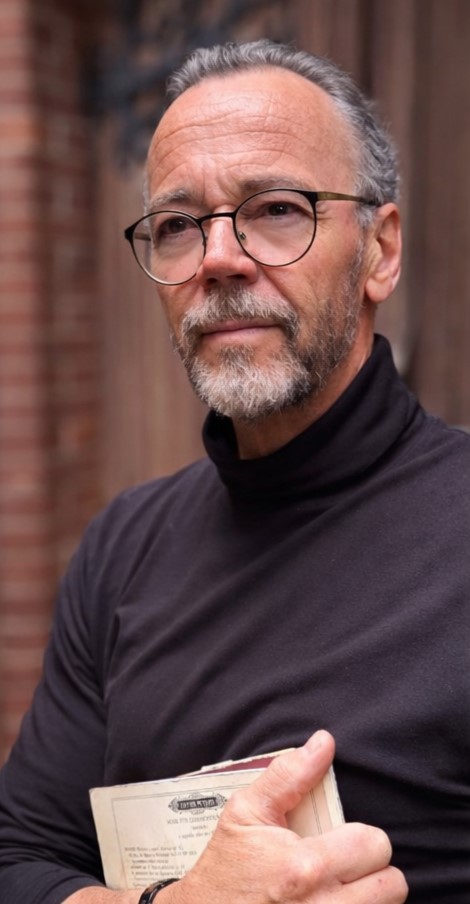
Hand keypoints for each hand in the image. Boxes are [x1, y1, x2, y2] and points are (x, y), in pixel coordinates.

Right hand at [165, 730, 407, 903]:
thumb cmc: (226, 868)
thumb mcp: (246, 812)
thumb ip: (288, 775)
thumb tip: (324, 741)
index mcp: (304, 867)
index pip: (374, 845)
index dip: (363, 838)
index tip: (343, 841)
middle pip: (392, 885)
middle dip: (373, 872)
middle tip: (346, 867)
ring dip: (369, 898)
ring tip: (341, 890)